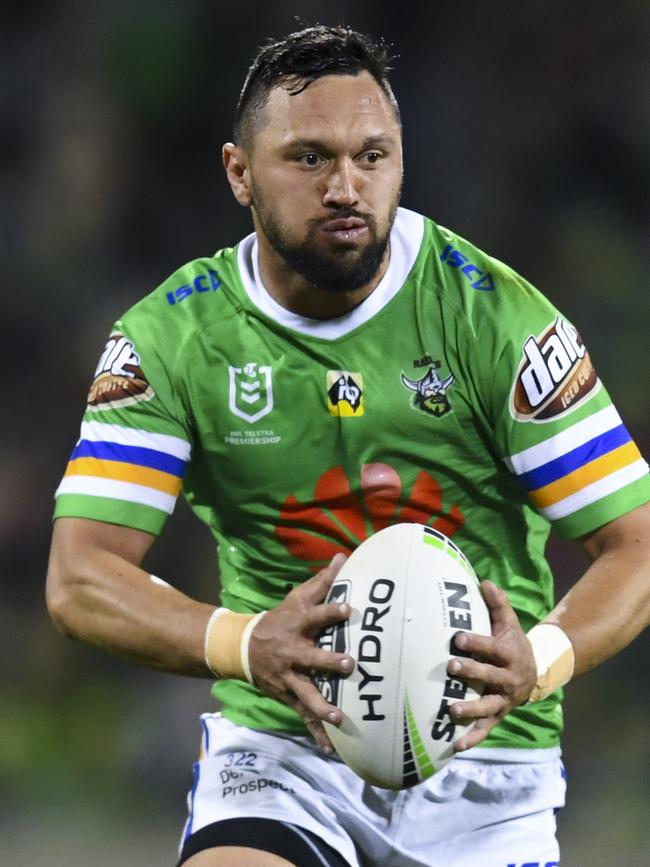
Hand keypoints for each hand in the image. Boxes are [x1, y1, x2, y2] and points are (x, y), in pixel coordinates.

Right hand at [247, 553, 353, 751]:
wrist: (241, 648)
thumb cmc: (278, 619)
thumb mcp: (296, 598)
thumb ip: (322, 581)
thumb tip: (344, 557)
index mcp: (297, 626)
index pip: (316, 616)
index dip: (332, 612)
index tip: (349, 610)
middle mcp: (292, 652)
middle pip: (310, 658)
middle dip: (328, 663)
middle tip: (349, 665)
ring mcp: (289, 677)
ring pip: (306, 693)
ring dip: (321, 706)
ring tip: (338, 717)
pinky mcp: (288, 696)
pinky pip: (303, 716)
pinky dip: (316, 733)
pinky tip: (330, 749)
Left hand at [447, 580, 535, 751]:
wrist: (536, 671)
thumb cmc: (512, 642)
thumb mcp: (509, 622)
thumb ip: (497, 603)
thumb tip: (483, 581)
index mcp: (509, 653)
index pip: (492, 647)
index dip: (476, 642)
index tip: (457, 637)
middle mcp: (508, 678)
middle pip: (489, 675)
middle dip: (471, 672)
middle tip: (451, 667)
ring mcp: (504, 699)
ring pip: (487, 706)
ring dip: (470, 709)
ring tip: (451, 711)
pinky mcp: (499, 715)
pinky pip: (486, 728)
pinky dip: (472, 738)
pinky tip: (456, 745)